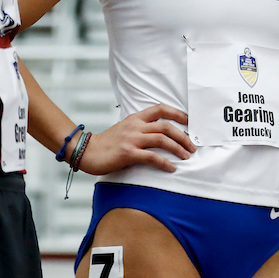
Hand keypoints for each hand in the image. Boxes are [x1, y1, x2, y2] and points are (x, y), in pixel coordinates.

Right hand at [77, 104, 194, 175]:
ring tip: (187, 156)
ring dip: (178, 148)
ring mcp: (132, 139)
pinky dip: (164, 162)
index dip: (177, 114)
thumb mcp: (125, 129)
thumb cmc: (107, 143)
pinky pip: (151, 156)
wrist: (86, 151)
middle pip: (166, 126)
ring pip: (162, 140)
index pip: (160, 109)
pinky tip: (172, 168)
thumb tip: (161, 134)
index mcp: (135, 118)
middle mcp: (135, 126)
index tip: (190, 121)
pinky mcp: (128, 153)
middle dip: (183, 136)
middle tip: (192, 146)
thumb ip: (141, 128)